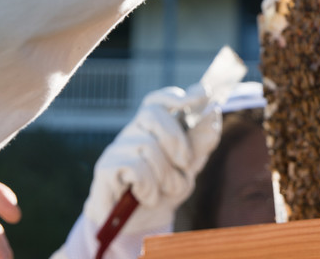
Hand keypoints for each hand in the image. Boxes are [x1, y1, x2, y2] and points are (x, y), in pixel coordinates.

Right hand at [82, 86, 221, 234]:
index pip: (158, 101)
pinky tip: (148, 197)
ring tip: (167, 190)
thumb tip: (213, 114)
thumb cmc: (164, 190)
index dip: (176, 95)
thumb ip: (201, 142)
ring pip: (147, 146)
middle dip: (176, 138)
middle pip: (152, 114)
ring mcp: (117, 148)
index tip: (202, 93)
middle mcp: (133, 132)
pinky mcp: (105, 169)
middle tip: (187, 164)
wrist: (141, 226)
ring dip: (166, 174)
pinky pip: (134, 167)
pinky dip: (149, 187)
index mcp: (153, 128)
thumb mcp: (189, 167)